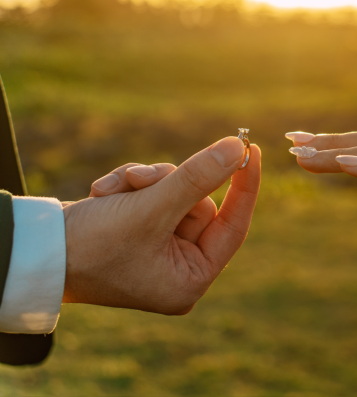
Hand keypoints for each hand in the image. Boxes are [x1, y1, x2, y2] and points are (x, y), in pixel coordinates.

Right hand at [62, 136, 260, 313]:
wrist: (33, 250)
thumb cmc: (92, 243)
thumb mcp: (151, 208)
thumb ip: (198, 177)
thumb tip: (238, 150)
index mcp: (189, 280)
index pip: (234, 225)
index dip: (244, 186)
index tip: (251, 149)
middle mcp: (177, 269)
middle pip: (200, 203)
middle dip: (170, 183)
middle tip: (141, 179)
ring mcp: (157, 250)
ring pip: (175, 193)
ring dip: (146, 183)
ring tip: (114, 189)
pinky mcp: (138, 231)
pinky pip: (153, 195)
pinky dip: (130, 188)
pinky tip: (102, 194)